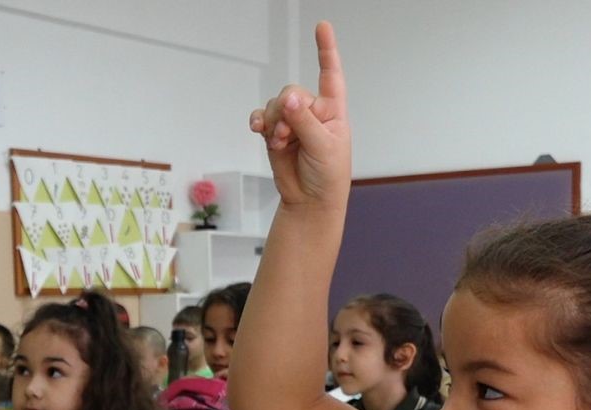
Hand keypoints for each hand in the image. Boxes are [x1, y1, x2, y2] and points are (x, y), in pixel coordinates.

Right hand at [248, 22, 350, 208]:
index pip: (330, 75)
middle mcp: (312, 111)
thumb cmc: (328, 176)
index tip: (322, 27)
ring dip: (274, 122)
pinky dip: (259, 121)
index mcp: (332, 110)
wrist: (309, 201)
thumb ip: (305, 122)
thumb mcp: (323, 147)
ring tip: (280, 143)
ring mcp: (293, 122)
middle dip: (287, 112)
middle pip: (292, 92)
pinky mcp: (275, 133)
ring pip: (275, 105)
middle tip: (288, 135)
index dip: (326, 50)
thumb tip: (289, 100)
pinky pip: (262, 116)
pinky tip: (258, 130)